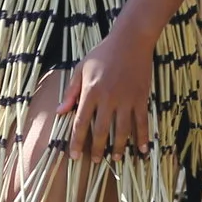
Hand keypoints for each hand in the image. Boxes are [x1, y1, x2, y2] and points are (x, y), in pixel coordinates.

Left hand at [60, 32, 152, 160]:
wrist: (131, 40)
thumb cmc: (103, 53)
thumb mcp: (81, 68)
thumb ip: (71, 91)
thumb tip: (60, 112)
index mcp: (91, 91)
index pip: (81, 122)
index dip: (77, 141)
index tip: (74, 155)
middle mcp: (108, 98)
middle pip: (101, 130)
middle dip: (96, 149)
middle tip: (94, 161)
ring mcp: (127, 99)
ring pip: (122, 130)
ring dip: (118, 147)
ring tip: (115, 158)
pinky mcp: (141, 98)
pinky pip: (142, 122)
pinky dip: (142, 137)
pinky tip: (142, 150)